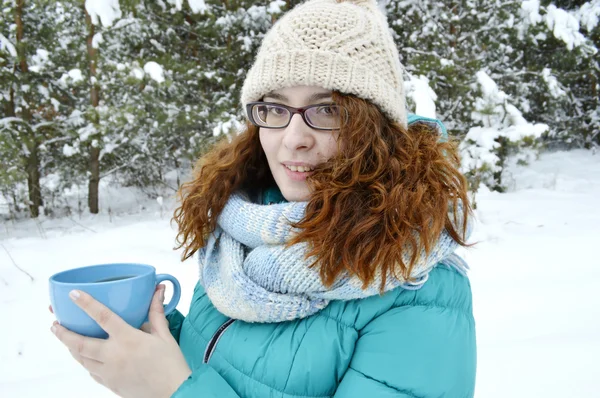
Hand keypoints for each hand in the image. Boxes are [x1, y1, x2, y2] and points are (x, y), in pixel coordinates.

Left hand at [50, 285, 190, 397]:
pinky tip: (86, 357)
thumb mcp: (164, 335)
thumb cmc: (170, 364)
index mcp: (128, 339)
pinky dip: (85, 362)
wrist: (173, 392)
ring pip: (81, 358)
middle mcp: (114, 355)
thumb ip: (156, 312)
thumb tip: (158, 290)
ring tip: (66, 338)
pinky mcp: (109, 384)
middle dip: (63, 333)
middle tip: (55, 323)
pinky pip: (91, 371)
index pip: (102, 317)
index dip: (86, 304)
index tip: (73, 295)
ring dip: (70, 347)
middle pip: (80, 343)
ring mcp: (109, 372)